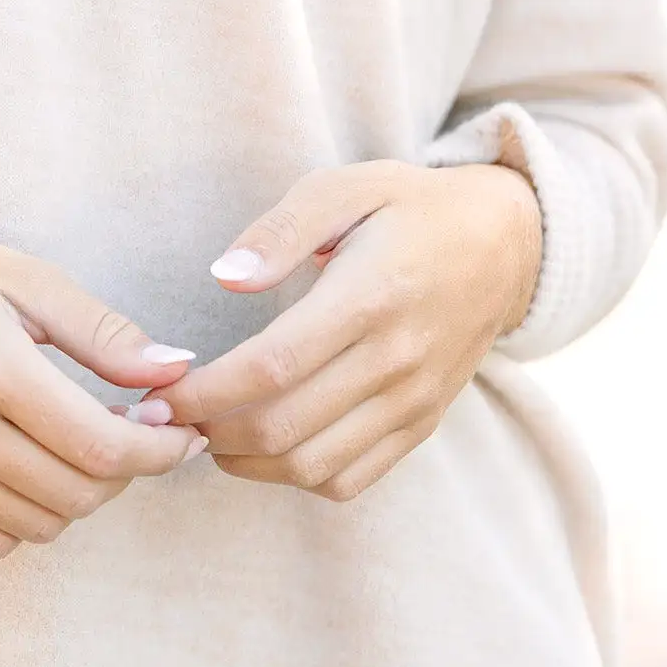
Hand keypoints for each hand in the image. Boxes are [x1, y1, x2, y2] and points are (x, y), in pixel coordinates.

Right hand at [0, 193, 205, 558]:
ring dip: (80, 494)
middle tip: (136, 428)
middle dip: (128, 470)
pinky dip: (27, 515)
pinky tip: (30, 465)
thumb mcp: (18, 274)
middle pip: (78, 495)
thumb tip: (173, 372)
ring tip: (81, 443)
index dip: (160, 450)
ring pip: (39, 525)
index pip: (103, 448)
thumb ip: (101, 331)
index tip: (179, 429)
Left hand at [160, 162, 541, 504]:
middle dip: (210, 433)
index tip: (161, 395)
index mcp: (369, 297)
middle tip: (168, 418)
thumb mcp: (346, 187)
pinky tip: (265, 447)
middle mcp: (396, 359)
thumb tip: (224, 276)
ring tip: (208, 433)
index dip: (206, 392)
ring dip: (245, 463)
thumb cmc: (410, 209)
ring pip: (313, 467)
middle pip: (285, 428)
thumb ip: (280, 230)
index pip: (273, 367)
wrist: (505, 245)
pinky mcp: (421, 425)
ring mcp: (412, 401)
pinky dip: (296, 476)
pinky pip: (351, 480)